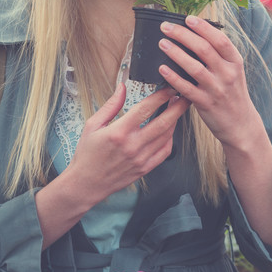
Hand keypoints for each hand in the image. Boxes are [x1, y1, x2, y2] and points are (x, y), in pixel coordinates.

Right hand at [68, 82, 189, 204]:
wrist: (86, 183)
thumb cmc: (87, 154)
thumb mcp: (92, 125)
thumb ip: (110, 105)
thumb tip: (122, 87)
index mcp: (119, 132)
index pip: (145, 109)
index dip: (161, 96)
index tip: (169, 88)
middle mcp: (132, 146)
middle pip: (163, 123)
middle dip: (177, 107)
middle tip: (185, 96)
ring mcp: (140, 158)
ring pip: (166, 136)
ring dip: (174, 121)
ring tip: (177, 110)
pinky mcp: (144, 168)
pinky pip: (164, 152)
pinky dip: (170, 139)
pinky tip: (169, 131)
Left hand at [156, 15, 261, 146]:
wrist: (241, 124)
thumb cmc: (232, 93)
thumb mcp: (234, 71)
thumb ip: (219, 55)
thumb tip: (197, 34)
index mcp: (235, 62)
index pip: (220, 39)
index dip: (203, 27)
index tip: (187, 18)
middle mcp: (227, 74)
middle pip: (204, 49)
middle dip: (183, 35)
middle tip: (166, 27)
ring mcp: (216, 89)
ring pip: (194, 67)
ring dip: (176, 53)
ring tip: (162, 43)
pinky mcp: (205, 103)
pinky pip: (186, 88)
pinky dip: (173, 78)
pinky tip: (162, 69)